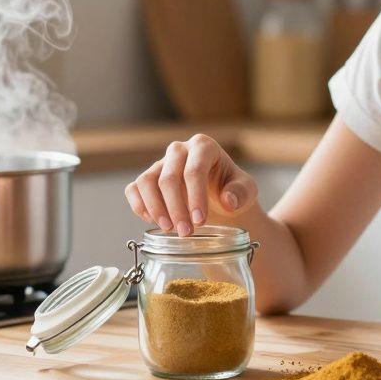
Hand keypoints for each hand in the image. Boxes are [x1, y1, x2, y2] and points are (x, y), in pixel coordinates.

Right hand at [124, 134, 257, 236]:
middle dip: (176, 208)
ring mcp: (161, 163)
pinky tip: (156, 222)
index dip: (195, 197)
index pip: (194, 170)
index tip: (200, 221)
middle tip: (186, 232)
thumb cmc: (232, 189)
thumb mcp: (247, 190)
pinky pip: (134, 189)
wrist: (219, 195)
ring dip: (155, 209)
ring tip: (169, 229)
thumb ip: (241, 193)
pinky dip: (140, 207)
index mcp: (204, 146)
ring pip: (146, 182)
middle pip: (169, 178)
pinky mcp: (148, 178)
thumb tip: (228, 200)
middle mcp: (179, 150)